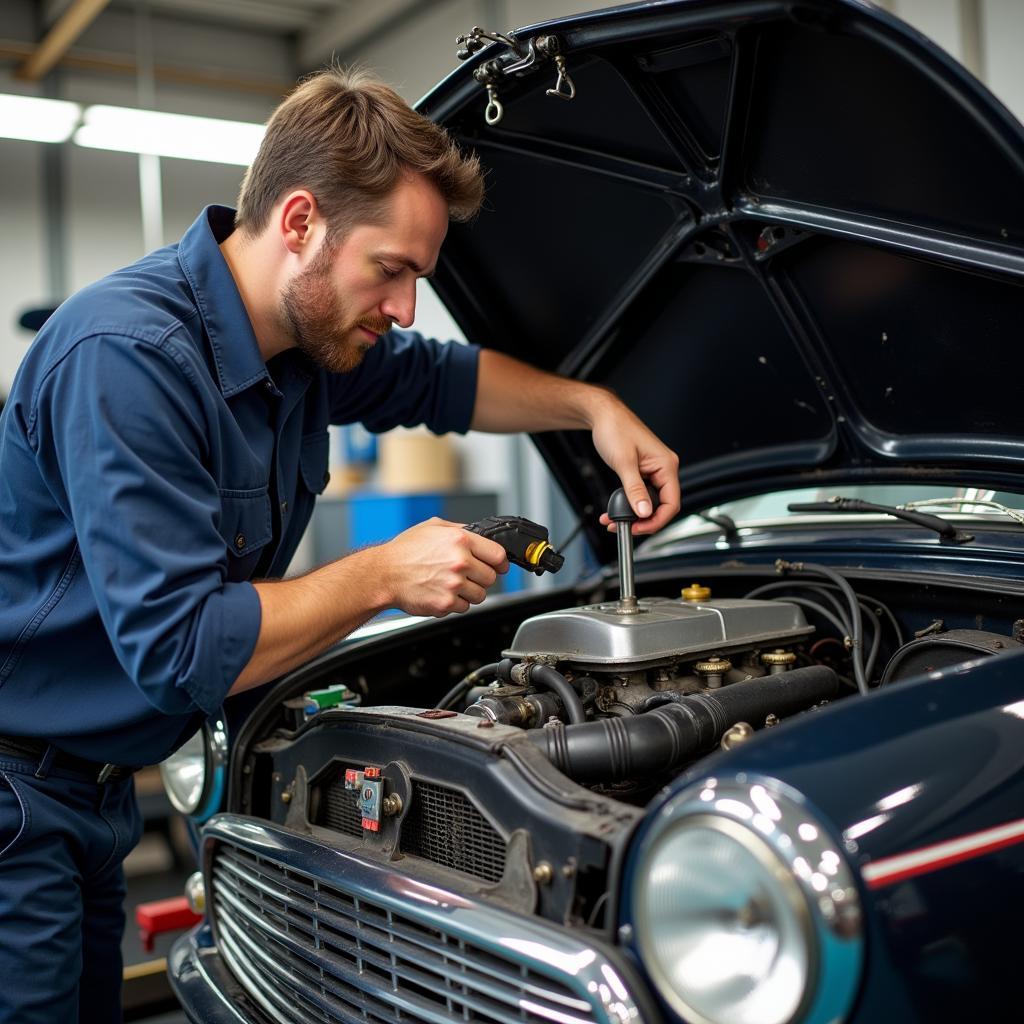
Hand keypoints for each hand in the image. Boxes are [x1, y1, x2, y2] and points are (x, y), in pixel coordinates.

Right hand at [378, 518, 508, 615]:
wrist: (383, 574)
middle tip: (467, 575)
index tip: (498, 566)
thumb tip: (479, 535)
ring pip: (480, 595)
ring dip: (470, 592)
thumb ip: (460, 529)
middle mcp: (460, 562)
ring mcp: (454, 584)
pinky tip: (442, 592)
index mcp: (460, 540)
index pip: (498, 555)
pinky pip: (464, 607)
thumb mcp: (433, 527)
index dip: (500, 562)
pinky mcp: (446, 603)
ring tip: (451, 584)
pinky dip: (456, 603)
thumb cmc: (404, 551)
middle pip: (492, 577)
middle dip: (482, 577)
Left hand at [589, 393, 679, 535]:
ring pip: (650, 502)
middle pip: (662, 505)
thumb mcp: (624, 462)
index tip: (640, 528)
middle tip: (625, 526)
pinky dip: (629, 504)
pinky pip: (641, 494)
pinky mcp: (642, 472)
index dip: (657, 520)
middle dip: (643, 520)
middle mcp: (663, 468)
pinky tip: (616, 509)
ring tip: (615, 520)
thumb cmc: (615, 428)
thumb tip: (644, 512)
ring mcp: (653, 470)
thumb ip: (635, 490)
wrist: (603, 415)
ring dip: (633, 514)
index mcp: (666, 465)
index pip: (672, 503)